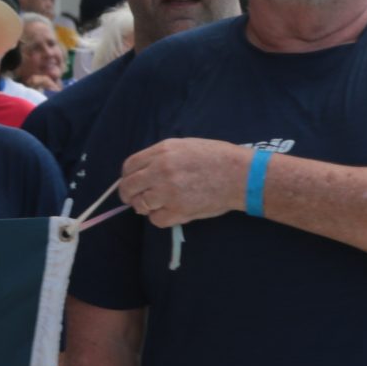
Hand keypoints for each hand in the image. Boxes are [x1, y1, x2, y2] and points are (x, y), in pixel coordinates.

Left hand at [120, 139, 249, 227]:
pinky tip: (171, 212)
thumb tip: (144, 170)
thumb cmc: (217, 157)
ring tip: (159, 205)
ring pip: (140, 205)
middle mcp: (160, 170)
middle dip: (129, 195)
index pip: (129, 167)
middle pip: (129, 187)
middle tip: (136, 200)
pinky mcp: (177, 211)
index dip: (127, 177)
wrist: (239, 175)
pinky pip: (156, 220)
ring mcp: (167, 192)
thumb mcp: (185, 146)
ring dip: (146, 207)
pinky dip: (160, 218)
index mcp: (162, 151)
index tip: (131, 183)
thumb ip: (162, 156)